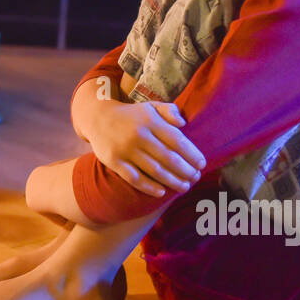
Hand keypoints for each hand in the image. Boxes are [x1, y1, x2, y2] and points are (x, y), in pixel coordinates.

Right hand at [89, 101, 206, 197]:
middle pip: (168, 158)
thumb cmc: (132, 115)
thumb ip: (169, 110)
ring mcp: (125, 149)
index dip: (192, 154)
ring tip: (184, 187)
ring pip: (154, 170)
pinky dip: (148, 187)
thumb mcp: (150, 106)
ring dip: (172, 181)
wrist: (98, 117)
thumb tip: (183, 123)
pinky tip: (161, 192)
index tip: (202, 165)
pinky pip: (134, 178)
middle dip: (185, 171)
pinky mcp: (113, 161)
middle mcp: (138, 134)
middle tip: (195, 178)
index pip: (177, 140)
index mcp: (150, 120)